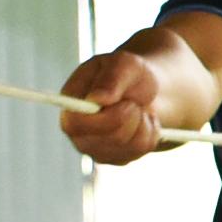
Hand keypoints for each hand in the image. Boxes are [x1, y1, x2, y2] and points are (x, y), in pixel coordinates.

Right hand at [59, 46, 165, 167]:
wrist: (143, 90)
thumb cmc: (128, 75)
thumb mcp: (124, 63)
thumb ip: (111, 78)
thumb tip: (97, 99)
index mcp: (71, 105)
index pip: (76, 124)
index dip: (105, 118)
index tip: (127, 103)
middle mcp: (78, 132)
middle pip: (109, 137)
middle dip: (132, 117)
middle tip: (134, 102)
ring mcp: (96, 148)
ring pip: (128, 146)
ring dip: (143, 123)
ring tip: (138, 108)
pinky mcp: (116, 158)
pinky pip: (140, 151)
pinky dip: (151, 132)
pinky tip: (143, 121)